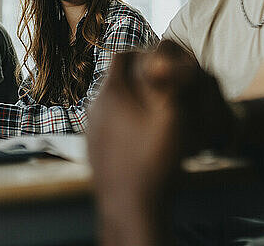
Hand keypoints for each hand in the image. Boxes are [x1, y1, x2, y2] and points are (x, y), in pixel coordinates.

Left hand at [88, 40, 230, 244]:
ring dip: (131, 100)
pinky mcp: (92, 148)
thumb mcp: (171, 117)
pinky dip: (123, 121)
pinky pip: (107, 123)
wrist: (129, 208)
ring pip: (111, 101)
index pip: (123, 56)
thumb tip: (163, 56)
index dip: (144, 54)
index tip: (161, 65)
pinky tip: (141, 138)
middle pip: (116, 78)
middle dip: (138, 77)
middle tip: (161, 88)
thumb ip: (170, 83)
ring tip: (153, 114)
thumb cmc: (154, 162)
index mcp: (112, 94)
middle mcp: (95, 107)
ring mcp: (91, 129)